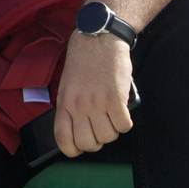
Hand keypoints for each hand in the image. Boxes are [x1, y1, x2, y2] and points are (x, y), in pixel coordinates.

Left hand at [54, 32, 134, 157]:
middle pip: (88, 144)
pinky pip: (123, 125)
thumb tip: (78, 131)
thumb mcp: (68, 85)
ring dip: (113, 130)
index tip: (80, 146)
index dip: (73, 150)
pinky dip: (125, 122)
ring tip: (112, 116)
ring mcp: (97, 102)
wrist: (99, 38)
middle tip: (101, 129)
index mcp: (64, 103)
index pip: (63, 139)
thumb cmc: (84, 62)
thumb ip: (71, 108)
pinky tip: (122, 110)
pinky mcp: (115, 98)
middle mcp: (79, 105)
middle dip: (97, 141)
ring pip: (108, 137)